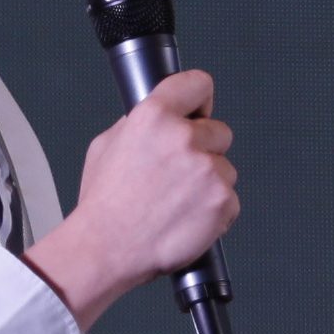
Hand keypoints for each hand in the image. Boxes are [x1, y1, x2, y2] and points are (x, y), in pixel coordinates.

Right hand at [24, 70, 234, 328]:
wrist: (106, 250)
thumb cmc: (103, 204)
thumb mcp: (106, 145)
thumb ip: (138, 124)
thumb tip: (161, 118)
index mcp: (153, 116)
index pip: (197, 83)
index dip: (198, 100)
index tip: (198, 111)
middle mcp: (184, 138)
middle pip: (219, 131)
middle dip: (203, 149)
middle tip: (176, 174)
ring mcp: (207, 170)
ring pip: (225, 168)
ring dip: (208, 183)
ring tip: (175, 202)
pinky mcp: (222, 201)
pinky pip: (229, 199)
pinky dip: (214, 210)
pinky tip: (185, 218)